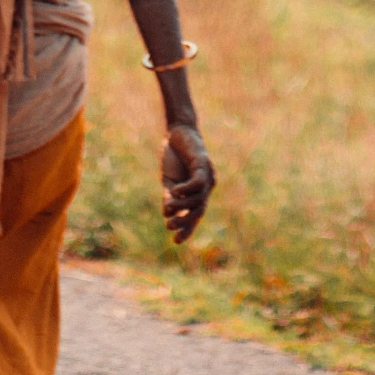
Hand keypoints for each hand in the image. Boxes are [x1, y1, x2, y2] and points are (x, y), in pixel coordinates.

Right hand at [160, 122, 214, 243]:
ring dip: (183, 205)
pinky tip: (174, 190)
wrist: (178, 133)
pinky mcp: (203, 163)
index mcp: (198, 193)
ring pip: (199, 198)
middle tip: (169, 226)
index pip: (195, 215)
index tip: (175, 241)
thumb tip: (167, 214)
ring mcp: (207, 175)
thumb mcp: (169, 182)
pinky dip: (186, 189)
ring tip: (168, 205)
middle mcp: (206, 187)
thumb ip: (169, 197)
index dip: (187, 229)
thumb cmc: (174, 158)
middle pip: (199, 210)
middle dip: (185, 221)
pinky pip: (198, 182)